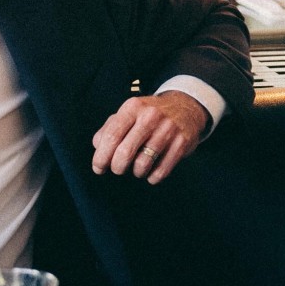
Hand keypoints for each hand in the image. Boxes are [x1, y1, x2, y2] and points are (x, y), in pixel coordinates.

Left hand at [91, 91, 206, 183]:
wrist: (186, 107)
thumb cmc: (150, 114)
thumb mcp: (129, 113)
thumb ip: (109, 128)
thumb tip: (98, 147)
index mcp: (133, 107)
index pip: (111, 136)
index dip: (101, 157)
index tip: (99, 168)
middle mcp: (151, 116)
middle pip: (125, 152)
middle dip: (117, 167)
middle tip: (118, 169)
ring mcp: (168, 129)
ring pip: (143, 164)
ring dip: (136, 172)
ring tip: (137, 168)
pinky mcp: (182, 142)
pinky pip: (161, 170)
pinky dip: (152, 177)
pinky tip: (151, 173)